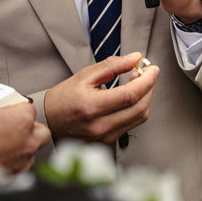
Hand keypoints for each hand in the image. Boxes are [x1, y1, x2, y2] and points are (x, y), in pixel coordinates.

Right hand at [0, 87, 51, 172]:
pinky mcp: (16, 174)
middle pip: (41, 131)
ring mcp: (24, 159)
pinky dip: (16, 162)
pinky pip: (23, 166)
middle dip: (32, 128)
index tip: (5, 112)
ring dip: (25, 146)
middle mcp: (28, 141)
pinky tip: (3, 158)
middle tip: (14, 127)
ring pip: (34, 150)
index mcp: (22, 122)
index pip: (29, 109)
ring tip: (7, 144)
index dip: (16, 109)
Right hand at [44, 52, 159, 143]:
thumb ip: (111, 66)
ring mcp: (104, 137)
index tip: (153, 69)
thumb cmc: (63, 98)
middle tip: (146, 74)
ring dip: (145, 98)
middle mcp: (100, 126)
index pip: (129, 95)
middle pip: (139, 108)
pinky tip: (130, 98)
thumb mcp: (84, 76)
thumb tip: (134, 58)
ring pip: (139, 118)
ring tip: (137, 84)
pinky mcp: (108, 141)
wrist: (49, 121)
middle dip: (149, 88)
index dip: (146, 81)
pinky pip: (132, 125)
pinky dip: (137, 109)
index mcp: (92, 107)